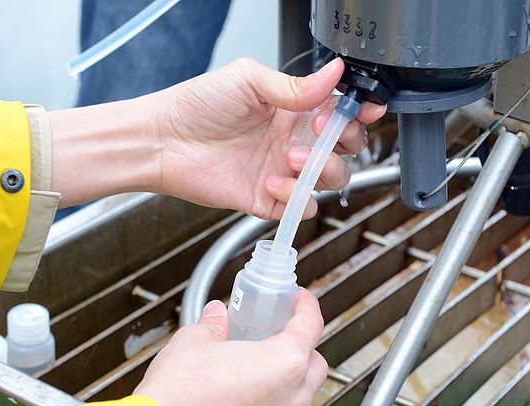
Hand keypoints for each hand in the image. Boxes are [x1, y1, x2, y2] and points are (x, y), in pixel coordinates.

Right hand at [133, 289, 327, 405]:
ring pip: (302, 393)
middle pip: (316, 363)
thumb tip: (217, 316)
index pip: (311, 325)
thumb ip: (215, 325)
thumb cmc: (181, 391)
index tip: (298, 299)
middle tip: (279, 330)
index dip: (306, 305)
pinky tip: (246, 388)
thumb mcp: (196, 339)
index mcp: (286, 362)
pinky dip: (274, 399)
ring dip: (291, 375)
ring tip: (261, 360)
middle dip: (303, 345)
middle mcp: (292, 396)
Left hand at [152, 58, 386, 218]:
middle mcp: (293, 140)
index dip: (359, 113)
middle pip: (345, 149)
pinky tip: (271, 182)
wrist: (163, 141)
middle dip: (344, 142)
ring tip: (291, 157)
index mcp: (293, 109)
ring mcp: (283, 171)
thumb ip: (295, 85)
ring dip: (322, 169)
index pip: (339, 113)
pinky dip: (295, 198)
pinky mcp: (268, 199)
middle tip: (321, 133)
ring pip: (330, 179)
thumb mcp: (248, 81)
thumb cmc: (196, 106)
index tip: (366, 111)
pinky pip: (301, 207)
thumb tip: (335, 73)